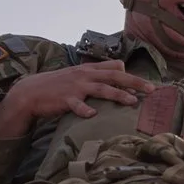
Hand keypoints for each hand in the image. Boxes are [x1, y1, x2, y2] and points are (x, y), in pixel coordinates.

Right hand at [0, 61, 143, 140]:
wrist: (31, 91)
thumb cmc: (58, 85)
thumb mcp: (78, 75)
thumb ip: (98, 73)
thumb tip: (120, 69)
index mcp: (89, 70)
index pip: (115, 68)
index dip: (132, 76)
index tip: (149, 84)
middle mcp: (85, 75)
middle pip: (115, 77)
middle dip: (134, 83)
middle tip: (152, 90)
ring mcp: (76, 87)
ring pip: (101, 89)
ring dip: (118, 95)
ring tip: (133, 102)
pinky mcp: (65, 99)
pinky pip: (77, 105)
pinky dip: (85, 110)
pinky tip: (92, 115)